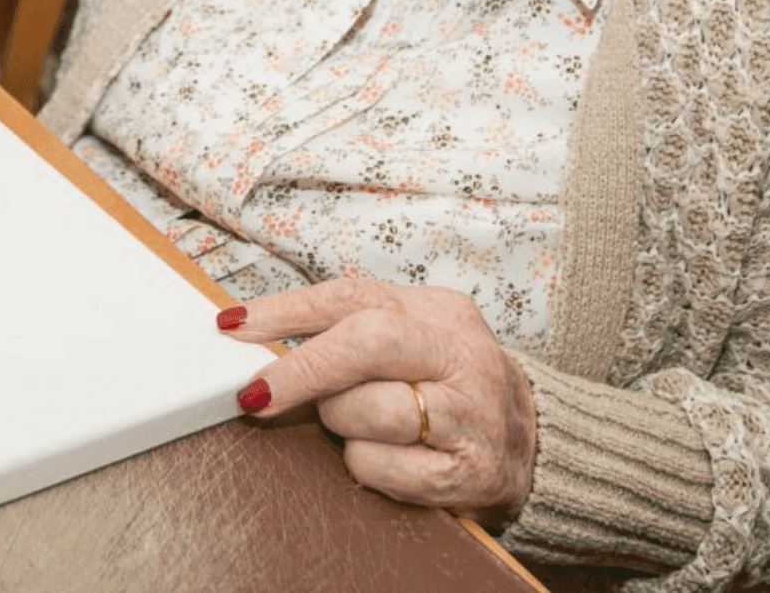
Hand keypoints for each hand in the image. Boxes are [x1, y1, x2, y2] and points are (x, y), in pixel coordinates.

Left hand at [220, 279, 538, 522]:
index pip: (353, 296)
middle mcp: (461, 356)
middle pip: (366, 343)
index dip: (286, 311)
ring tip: (358, 424)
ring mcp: (470, 414)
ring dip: (341, 423)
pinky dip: (366, 465)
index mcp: (440, 312)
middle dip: (301, 369)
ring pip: (367, 411)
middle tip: (255, 391)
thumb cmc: (454, 389)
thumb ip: (354, 329)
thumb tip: (261, 334)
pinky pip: (381, 467)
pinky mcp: (468, 472)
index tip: (234, 326)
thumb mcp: (418, 339)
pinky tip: (385, 457)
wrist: (534, 446)